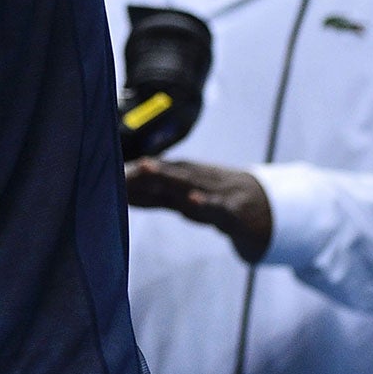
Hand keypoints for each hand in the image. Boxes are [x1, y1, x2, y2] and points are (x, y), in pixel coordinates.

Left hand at [126, 157, 272, 261]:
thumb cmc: (217, 198)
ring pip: (188, 182)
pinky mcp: (232, 210)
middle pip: (166, 172)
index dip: (131, 172)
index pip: (153, 172)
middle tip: (118, 164)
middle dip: (141, 167)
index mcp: (184, 175)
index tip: (108, 170)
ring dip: (166, 174)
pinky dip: (205, 202)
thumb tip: (122, 195)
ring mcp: (215, 192)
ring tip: (145, 167)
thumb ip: (155, 198)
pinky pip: (217, 206)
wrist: (264, 207)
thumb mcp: (184, 198)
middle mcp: (197, 180)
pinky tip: (193, 199)